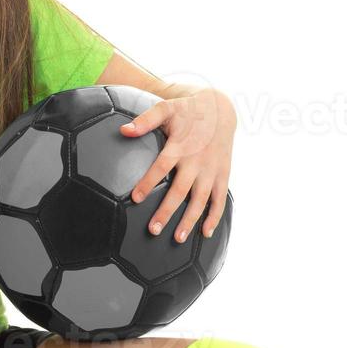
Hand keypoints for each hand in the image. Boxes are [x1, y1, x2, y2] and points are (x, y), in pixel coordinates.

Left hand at [119, 88, 235, 243]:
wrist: (220, 109)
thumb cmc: (187, 111)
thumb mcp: (166, 108)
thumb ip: (145, 120)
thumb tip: (124, 130)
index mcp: (181, 146)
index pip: (162, 167)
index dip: (149, 182)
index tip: (135, 198)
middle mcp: (197, 161)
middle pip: (180, 190)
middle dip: (167, 211)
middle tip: (153, 230)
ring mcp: (211, 170)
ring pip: (200, 200)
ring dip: (190, 220)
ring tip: (177, 238)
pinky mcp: (222, 175)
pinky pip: (220, 199)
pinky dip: (215, 216)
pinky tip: (206, 233)